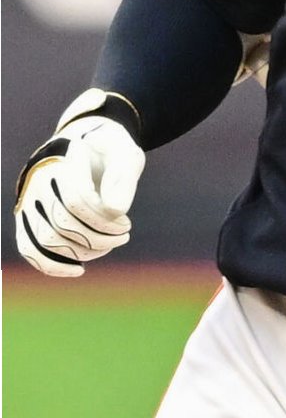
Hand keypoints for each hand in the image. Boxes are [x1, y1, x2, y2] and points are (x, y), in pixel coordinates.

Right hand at [14, 89, 145, 276]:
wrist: (86, 147)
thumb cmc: (109, 152)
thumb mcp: (126, 153)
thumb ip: (124, 176)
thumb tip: (116, 209)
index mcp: (63, 160)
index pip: (77, 200)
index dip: (104, 220)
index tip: (125, 222)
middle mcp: (39, 181)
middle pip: (62, 223)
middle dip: (98, 237)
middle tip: (124, 234)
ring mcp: (29, 201)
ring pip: (47, 239)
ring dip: (83, 252)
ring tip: (109, 245)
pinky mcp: (27, 218)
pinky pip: (29, 248)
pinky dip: (52, 265)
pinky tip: (79, 269)